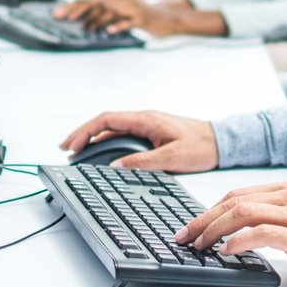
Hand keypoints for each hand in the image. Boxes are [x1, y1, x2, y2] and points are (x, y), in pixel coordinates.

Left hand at [53, 0, 146, 32]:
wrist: (168, 19)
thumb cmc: (143, 18)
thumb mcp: (123, 15)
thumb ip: (106, 15)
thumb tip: (85, 21)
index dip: (74, 5)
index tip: (58, 13)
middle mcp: (123, 0)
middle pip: (98, 2)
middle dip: (79, 9)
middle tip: (65, 18)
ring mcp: (133, 8)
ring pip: (111, 11)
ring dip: (97, 19)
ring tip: (87, 28)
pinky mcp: (143, 19)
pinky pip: (129, 22)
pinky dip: (119, 26)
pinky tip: (109, 31)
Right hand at [60, 110, 217, 171]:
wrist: (221, 142)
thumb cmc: (201, 146)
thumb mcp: (172, 156)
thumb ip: (143, 162)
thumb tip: (115, 167)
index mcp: (146, 119)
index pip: (107, 120)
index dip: (85, 130)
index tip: (71, 144)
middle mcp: (143, 120)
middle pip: (105, 124)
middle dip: (83, 135)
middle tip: (66, 149)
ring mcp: (146, 127)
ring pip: (113, 131)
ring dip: (94, 140)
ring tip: (78, 154)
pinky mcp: (151, 135)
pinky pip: (124, 137)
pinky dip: (108, 144)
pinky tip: (102, 156)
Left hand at [174, 181, 286, 284]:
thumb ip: (271, 219)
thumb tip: (233, 232)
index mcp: (285, 191)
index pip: (236, 195)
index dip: (209, 211)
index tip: (191, 227)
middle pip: (234, 201)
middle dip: (203, 220)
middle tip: (184, 237)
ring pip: (243, 213)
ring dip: (214, 230)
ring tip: (200, 245)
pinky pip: (263, 233)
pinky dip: (239, 241)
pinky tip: (226, 251)